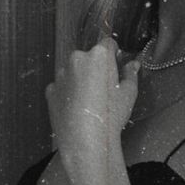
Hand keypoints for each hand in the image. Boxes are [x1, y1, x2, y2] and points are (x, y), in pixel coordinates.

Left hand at [46, 37, 139, 170]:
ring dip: (80, 80)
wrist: (85, 141)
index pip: (108, 44)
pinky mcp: (50, 90)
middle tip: (104, 90)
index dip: (113, 55)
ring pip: (73, 71)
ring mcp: (60, 74)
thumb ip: (131, 75)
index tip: (115, 66)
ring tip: (89, 102)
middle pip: (89, 57)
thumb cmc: (111, 115)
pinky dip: (68, 93)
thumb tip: (133, 64)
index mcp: (98, 56)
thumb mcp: (129, 94)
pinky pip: (62, 86)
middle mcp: (76, 59)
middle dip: (95, 68)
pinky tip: (77, 109)